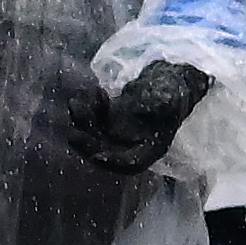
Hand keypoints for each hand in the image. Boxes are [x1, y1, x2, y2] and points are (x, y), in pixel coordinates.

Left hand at [53, 58, 209, 174]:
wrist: (165, 81)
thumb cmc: (172, 91)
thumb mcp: (170, 96)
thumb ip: (159, 103)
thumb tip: (142, 110)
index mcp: (151, 147)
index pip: (131, 163)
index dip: (113, 161)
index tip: (96, 155)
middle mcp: (131, 146)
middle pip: (106, 153)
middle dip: (87, 144)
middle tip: (73, 134)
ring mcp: (117, 135)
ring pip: (94, 137)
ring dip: (83, 123)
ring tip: (78, 101)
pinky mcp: (106, 123)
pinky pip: (91, 122)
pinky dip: (87, 110)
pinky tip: (92, 92)